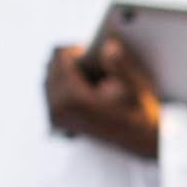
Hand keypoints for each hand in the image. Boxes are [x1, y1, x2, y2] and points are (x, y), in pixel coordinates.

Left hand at [45, 34, 160, 159]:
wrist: (138, 140)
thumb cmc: (138, 112)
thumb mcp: (136, 88)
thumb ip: (120, 65)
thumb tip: (108, 46)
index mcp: (74, 100)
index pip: (60, 59)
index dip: (75, 50)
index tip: (91, 51)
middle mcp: (59, 109)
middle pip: (51, 67)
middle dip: (68, 59)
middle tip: (90, 59)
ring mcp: (56, 117)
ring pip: (48, 78)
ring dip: (65, 70)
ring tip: (86, 71)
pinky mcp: (56, 121)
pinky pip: (49, 91)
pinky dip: (61, 81)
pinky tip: (80, 82)